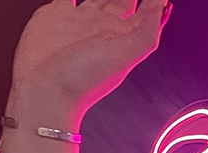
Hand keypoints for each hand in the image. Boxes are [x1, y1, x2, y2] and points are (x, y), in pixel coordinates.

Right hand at [11, 0, 168, 120]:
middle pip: (123, 0)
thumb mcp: (124, 55)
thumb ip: (146, 33)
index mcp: (122, 37)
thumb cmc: (82, 80)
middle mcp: (103, 27)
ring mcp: (80, 20)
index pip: (146, 13)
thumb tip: (163, 7)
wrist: (44, 88)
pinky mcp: (57, 14)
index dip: (154, 2)